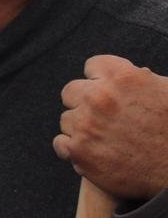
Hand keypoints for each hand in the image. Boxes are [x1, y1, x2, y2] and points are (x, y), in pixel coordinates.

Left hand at [54, 55, 167, 199]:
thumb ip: (144, 79)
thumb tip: (136, 72)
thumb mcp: (167, 93)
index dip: (101, 80)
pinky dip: (73, 148)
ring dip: (80, 127)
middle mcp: (99, 98)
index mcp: (122, 78)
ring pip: (67, 118)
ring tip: (104, 139)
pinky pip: (60, 142)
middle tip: (101, 117)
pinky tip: (92, 151)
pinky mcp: (78, 151)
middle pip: (72, 91)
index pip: (93, 66)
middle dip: (84, 102)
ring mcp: (85, 125)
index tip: (108, 92)